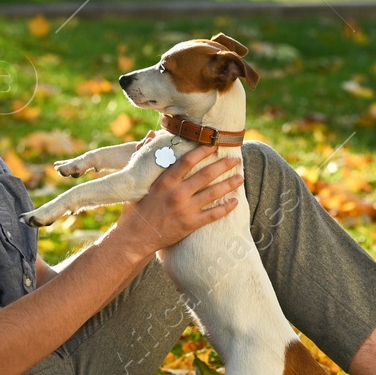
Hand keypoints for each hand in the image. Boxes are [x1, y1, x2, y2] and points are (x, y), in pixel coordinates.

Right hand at [116, 145, 241, 252]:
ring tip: (241, 177)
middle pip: (206, 175)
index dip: (202, 151)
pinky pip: (213, 215)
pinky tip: (235, 201)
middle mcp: (177, 194)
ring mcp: (185, 210)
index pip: (187, 161)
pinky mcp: (190, 224)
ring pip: (213, 193)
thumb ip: (144, 157)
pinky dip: (226, 208)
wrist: (134, 238)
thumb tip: (151, 136)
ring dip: (229, 184)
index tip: (213, 145)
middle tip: (235, 159)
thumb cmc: (134, 208)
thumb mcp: (137, 181)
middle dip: (223, 165)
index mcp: (164, 181)